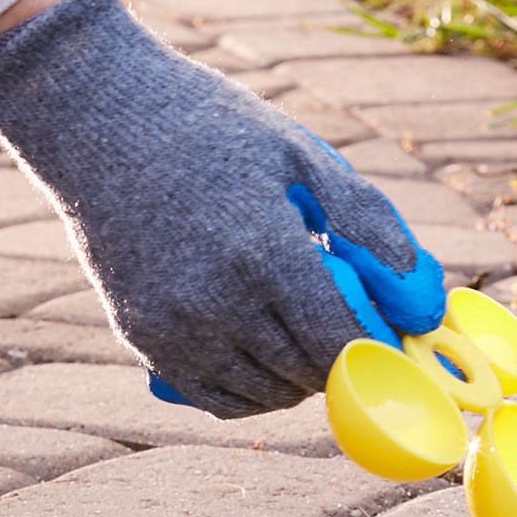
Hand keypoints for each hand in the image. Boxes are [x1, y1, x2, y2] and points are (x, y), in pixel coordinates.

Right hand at [0, 0, 444, 416]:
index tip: (389, 335)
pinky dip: (255, 391)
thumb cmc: (210, 131)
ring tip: (303, 329)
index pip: (341, 343)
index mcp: (262, 252)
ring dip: (300, 377)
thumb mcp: (301, 156)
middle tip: (348, 325)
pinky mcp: (143, 342)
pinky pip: (220, 400)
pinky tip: (265, 351)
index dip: (376, 349)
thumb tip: (423, 300)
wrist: (94, 117)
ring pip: (268, 395)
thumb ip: (368, 224)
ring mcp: (173, 329)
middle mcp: (215, 301)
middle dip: (341, 360)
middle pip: (308, 374)